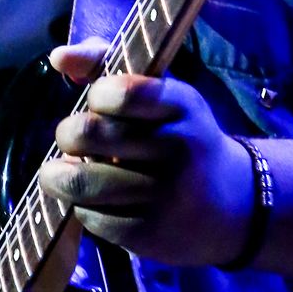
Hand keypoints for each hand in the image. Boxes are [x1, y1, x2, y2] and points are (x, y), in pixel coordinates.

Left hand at [40, 38, 254, 265]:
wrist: (234, 203)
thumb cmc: (180, 136)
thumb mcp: (160, 94)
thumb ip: (106, 63)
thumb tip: (58, 57)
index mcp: (181, 104)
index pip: (118, 92)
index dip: (96, 96)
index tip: (99, 103)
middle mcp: (176, 148)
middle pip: (87, 135)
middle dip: (67, 134)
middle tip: (73, 139)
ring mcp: (164, 195)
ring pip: (80, 181)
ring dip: (59, 175)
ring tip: (65, 171)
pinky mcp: (149, 233)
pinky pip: (90, 215)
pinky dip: (82, 205)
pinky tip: (96, 198)